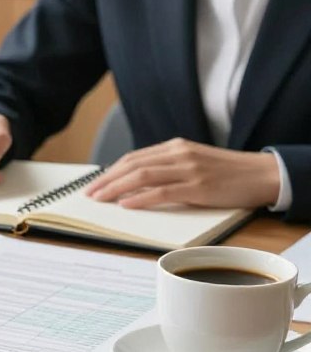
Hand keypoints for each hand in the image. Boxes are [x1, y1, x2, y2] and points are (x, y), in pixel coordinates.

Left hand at [84, 138, 279, 209]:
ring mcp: (188, 169)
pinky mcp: (198, 186)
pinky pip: (162, 191)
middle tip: (89, 194)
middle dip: (106, 180)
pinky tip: (126, 204)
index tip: (95, 183)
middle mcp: (178, 154)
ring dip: (116, 188)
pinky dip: (140, 198)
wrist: (262, 174)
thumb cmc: (227, 173)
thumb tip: (137, 184)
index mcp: (175, 147)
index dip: (111, 171)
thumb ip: (168, 168)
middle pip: (132, 164)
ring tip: (100, 199)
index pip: (134, 157)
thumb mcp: (193, 163)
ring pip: (142, 176)